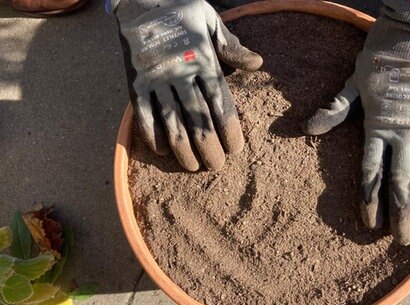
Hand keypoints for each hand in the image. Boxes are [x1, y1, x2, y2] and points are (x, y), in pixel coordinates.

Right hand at [113, 0, 261, 170]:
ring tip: (192, 167)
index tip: (236, 149)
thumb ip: (232, 47)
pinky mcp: (135, 82)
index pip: (221, 103)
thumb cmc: (182, 10)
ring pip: (172, 122)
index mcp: (204, 60)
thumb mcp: (211, 21)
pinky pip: (143, 114)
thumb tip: (258, 64)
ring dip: (183, 149)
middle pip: (198, 119)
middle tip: (217, 167)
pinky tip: (162, 151)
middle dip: (209, 147)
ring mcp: (156, 79)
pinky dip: (152, 134)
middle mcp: (181, 73)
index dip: (229, 129)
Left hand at [304, 0, 409, 244]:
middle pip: (401, 183)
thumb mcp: (353, 86)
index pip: (371, 173)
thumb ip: (335, 110)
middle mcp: (403, 135)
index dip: (371, 201)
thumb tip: (308, 128)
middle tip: (401, 240)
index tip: (371, 224)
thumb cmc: (381, 62)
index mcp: (377, 128)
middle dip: (401, 215)